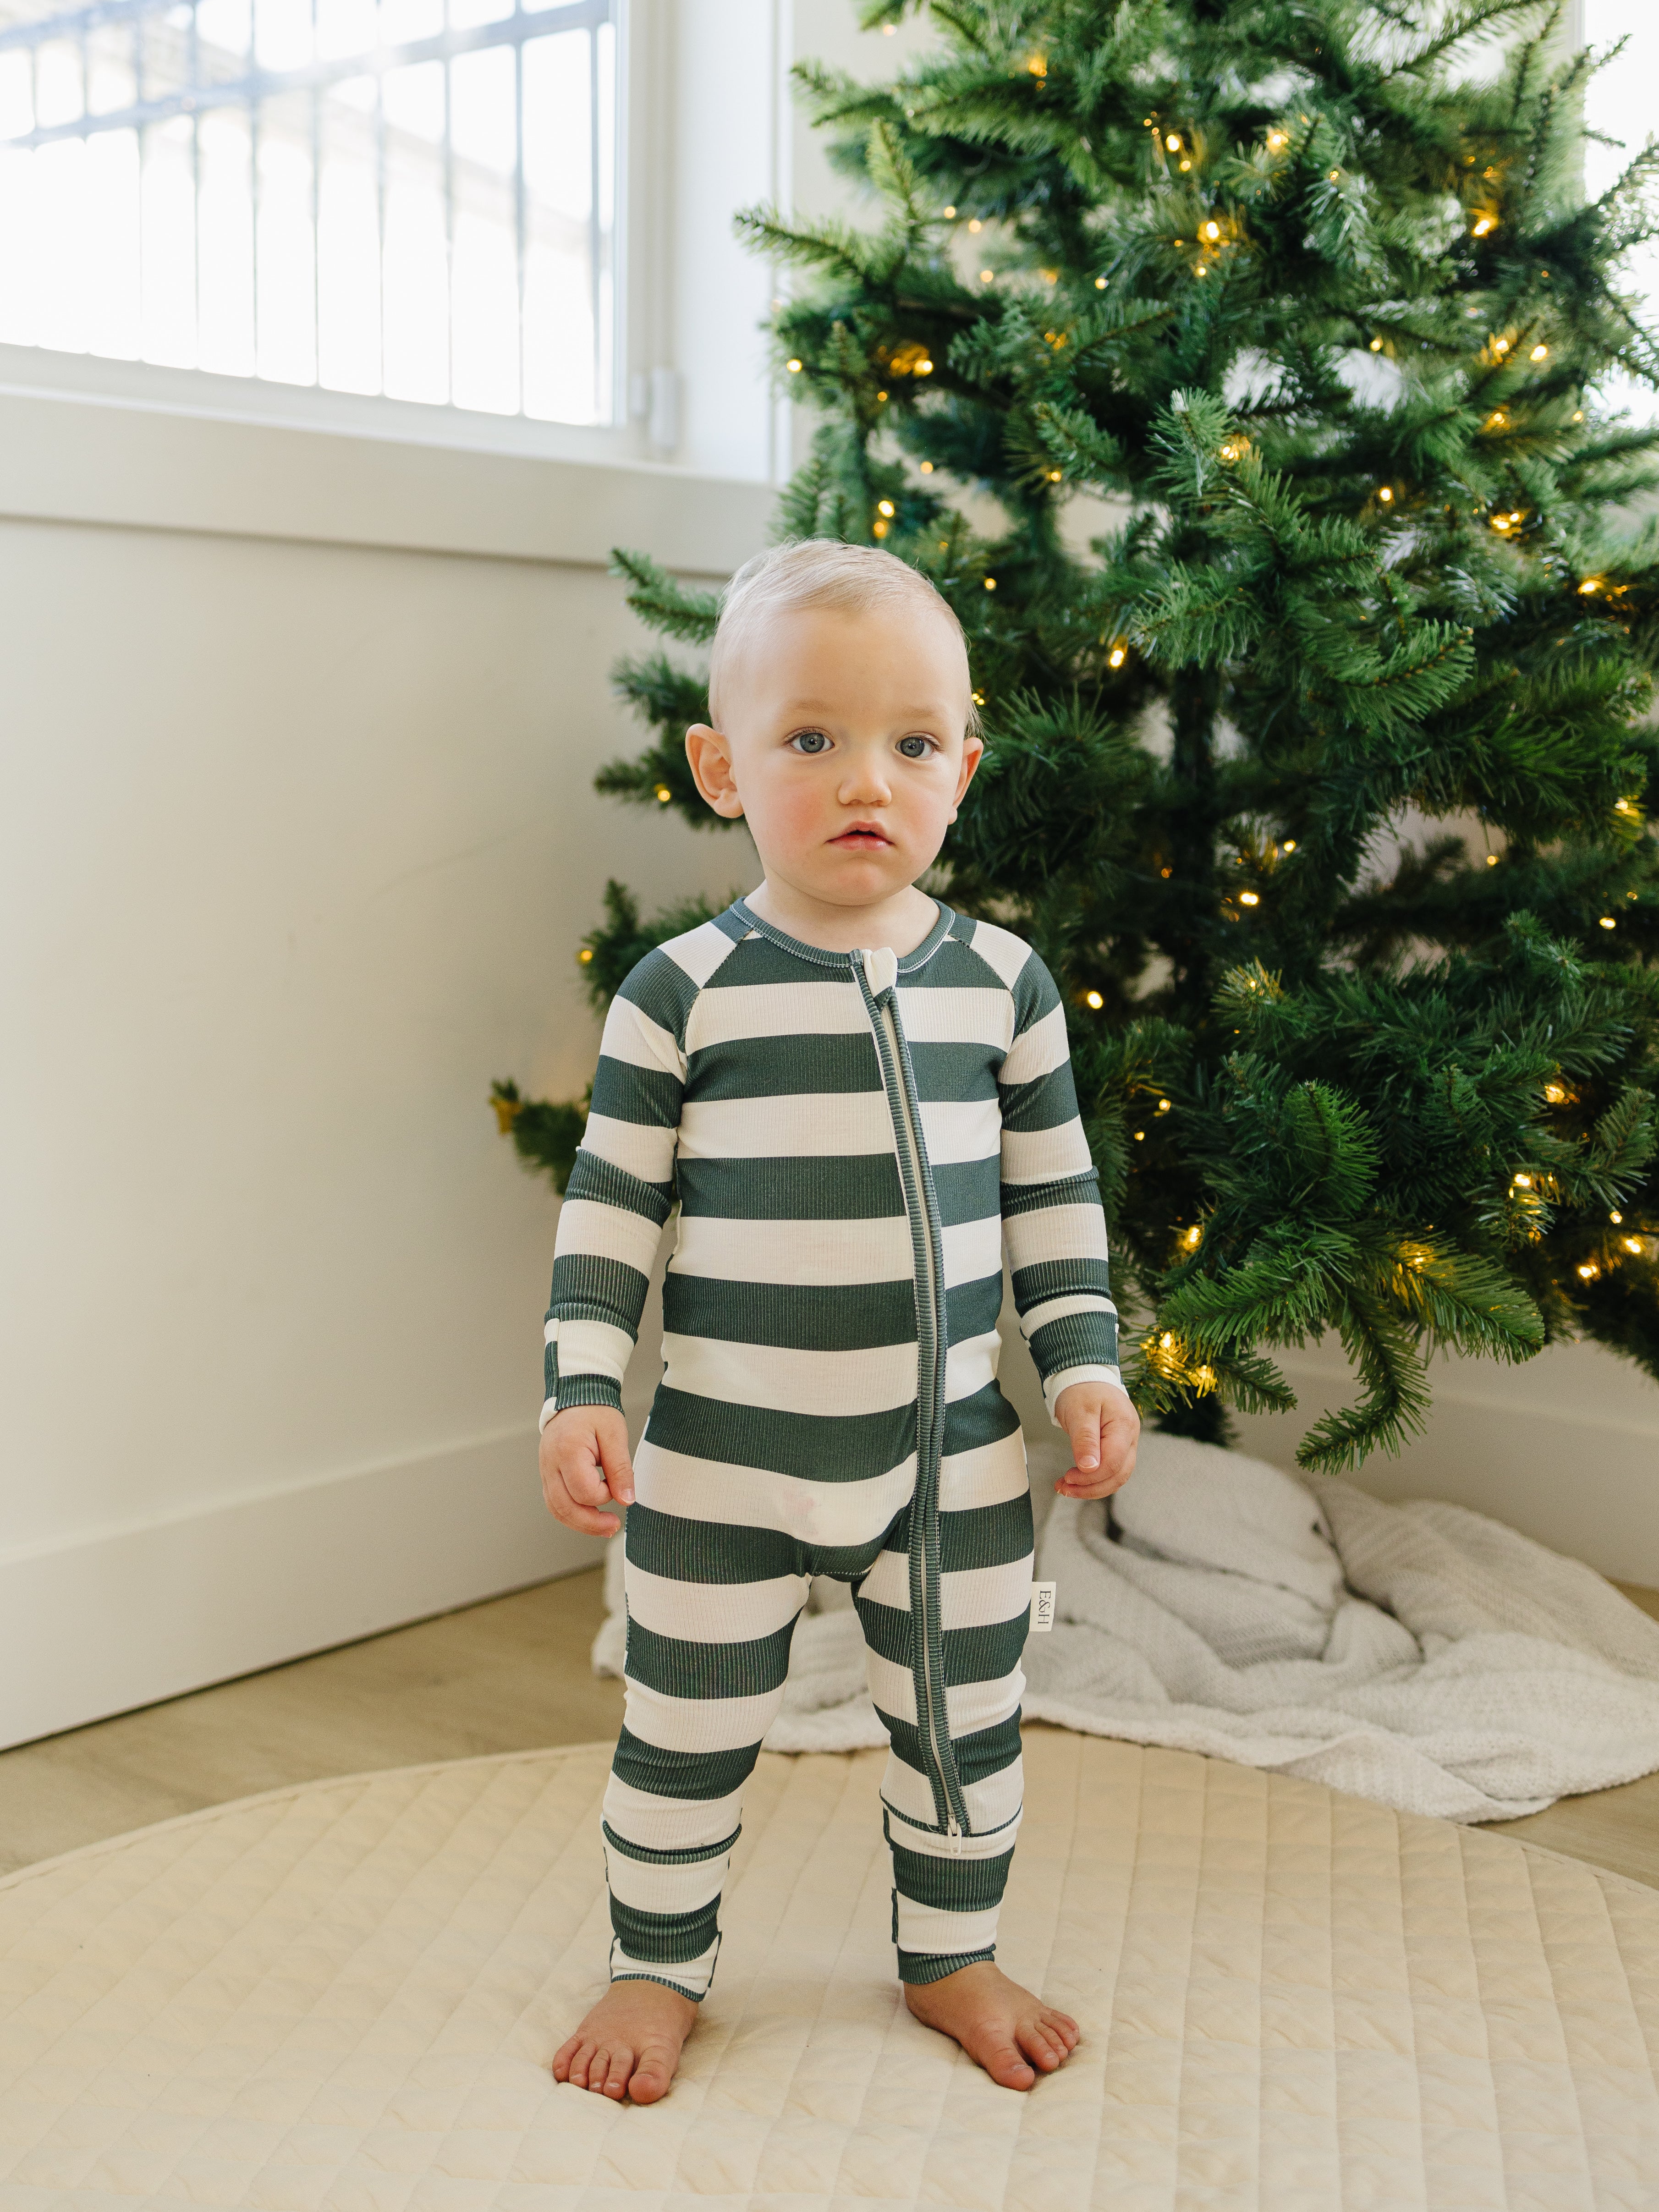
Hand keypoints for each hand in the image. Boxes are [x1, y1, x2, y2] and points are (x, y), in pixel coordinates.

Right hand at [540, 1405, 634, 1535]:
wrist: (577, 1395)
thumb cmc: (596, 1412)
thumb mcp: (615, 1435)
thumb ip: (620, 1469)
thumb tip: (626, 1500)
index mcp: (567, 1450)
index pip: (584, 1491)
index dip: (604, 1495)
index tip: (617, 1485)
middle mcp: (550, 1463)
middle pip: (564, 1507)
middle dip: (591, 1523)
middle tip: (613, 1527)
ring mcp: (545, 1469)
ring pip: (556, 1509)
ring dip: (580, 1523)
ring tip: (603, 1526)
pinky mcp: (547, 1474)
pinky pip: (554, 1501)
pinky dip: (571, 1512)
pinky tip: (588, 1514)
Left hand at [1052, 1382, 1138, 1499]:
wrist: (1085, 1377)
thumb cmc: (1082, 1390)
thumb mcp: (1079, 1412)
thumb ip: (1085, 1440)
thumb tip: (1089, 1468)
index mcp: (1123, 1425)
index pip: (1114, 1462)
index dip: (1091, 1476)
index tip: (1068, 1477)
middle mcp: (1130, 1437)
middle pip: (1118, 1474)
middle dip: (1091, 1487)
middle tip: (1064, 1488)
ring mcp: (1126, 1443)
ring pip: (1116, 1476)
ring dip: (1092, 1487)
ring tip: (1066, 1488)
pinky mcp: (1117, 1447)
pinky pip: (1110, 1469)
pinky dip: (1094, 1479)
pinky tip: (1076, 1481)